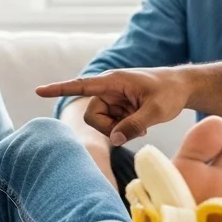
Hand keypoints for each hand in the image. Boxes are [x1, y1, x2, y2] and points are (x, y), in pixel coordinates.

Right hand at [37, 68, 191, 145]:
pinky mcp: (117, 107)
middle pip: (92, 116)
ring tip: (141, 124)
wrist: (182, 87)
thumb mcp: (157, 110)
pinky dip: (123, 129)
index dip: (59, 89)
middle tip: (134, 130)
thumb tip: (113, 140)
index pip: (81, 85)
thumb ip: (134, 125)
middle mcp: (108, 89)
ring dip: (119, 129)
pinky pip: (110, 125)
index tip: (38, 91)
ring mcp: (112, 99)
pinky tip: (140, 124)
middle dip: (109, 128)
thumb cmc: (170, 92)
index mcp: (113, 81)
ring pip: (101, 123)